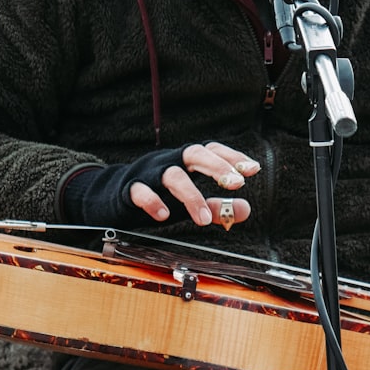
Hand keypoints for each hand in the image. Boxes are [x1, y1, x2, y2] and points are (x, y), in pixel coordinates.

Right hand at [130, 142, 257, 227]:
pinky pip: (140, 191)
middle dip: (217, 167)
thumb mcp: (192, 200)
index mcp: (185, 160)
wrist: (115, 196)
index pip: (211, 150)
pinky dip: (153, 202)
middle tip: (236, 183)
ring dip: (191, 196)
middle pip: (194, 153)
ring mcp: (149, 173)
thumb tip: (245, 209)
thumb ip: (219, 206)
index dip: (232, 157)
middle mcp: (169, 161)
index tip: (253, 169)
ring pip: (171, 175)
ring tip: (205, 220)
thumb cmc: (159, 194)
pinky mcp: (129, 189)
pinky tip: (164, 216)